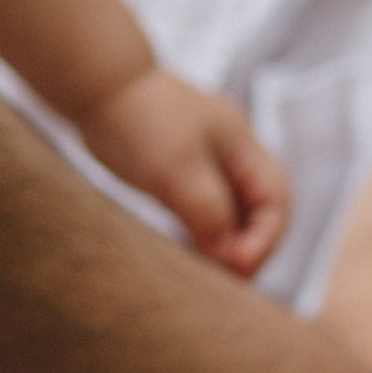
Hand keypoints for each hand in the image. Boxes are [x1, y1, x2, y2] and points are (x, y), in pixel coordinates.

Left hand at [78, 67, 289, 278]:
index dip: (265, 237)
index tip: (238, 266)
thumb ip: (208, 211)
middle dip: (249, 248)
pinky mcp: (178, 176)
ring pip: (229, 215)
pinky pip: (201, 214)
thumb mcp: (176, 169)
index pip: (275, 199)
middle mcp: (230, 156)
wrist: (96, 88)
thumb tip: (230, 257)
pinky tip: (187, 259)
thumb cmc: (139, 121)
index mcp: (242, 145)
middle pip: (258, 211)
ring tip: (209, 280)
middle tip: (227, 283)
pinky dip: (200, 238)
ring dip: (224, 247)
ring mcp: (204, 165)